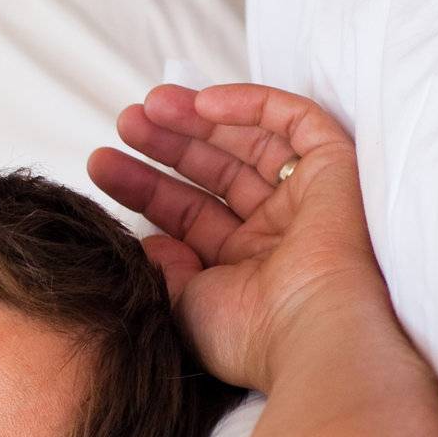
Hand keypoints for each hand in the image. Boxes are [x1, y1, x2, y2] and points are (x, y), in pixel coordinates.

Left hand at [88, 82, 388, 391]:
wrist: (307, 331)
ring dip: (199, 120)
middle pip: (215, 173)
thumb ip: (162, 269)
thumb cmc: (246, 334)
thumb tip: (147, 243)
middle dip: (167, 146)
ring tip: (149, 105)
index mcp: (243, 267)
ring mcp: (305, 200)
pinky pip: (295, 121)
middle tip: (124, 123)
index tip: (102, 164)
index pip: (188, 214)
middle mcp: (275, 231)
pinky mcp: (334, 170)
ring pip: (249, 141)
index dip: (145, 187)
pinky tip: (203, 102)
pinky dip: (251, 104)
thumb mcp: (181, 303)